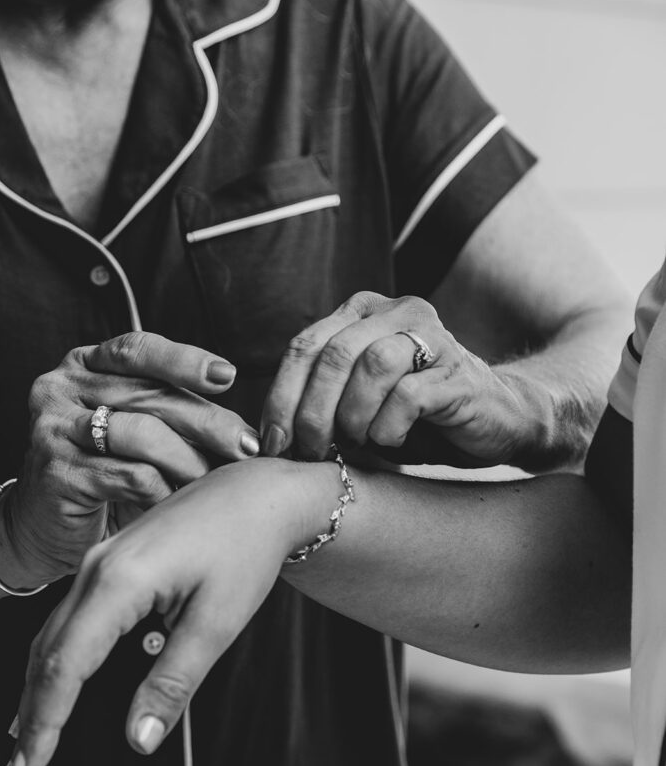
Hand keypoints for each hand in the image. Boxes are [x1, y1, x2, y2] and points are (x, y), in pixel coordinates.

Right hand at [0, 332, 258, 588]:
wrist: (44, 528)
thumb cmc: (103, 475)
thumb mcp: (135, 431)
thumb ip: (170, 413)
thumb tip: (243, 426)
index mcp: (84, 365)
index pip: (137, 349)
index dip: (184, 360)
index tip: (226, 375)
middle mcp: (62, 387)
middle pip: (149, 394)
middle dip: (206, 420)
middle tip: (246, 445)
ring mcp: (54, 428)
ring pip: (141, 433)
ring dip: (188, 460)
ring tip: (212, 480)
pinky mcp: (58, 472)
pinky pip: (129, 475)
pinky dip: (163, 489)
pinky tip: (176, 501)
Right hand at [0, 458, 337, 765]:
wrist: (257, 492)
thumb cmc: (245, 548)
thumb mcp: (217, 621)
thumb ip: (174, 682)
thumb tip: (139, 739)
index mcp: (119, 581)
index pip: (65, 666)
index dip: (45, 724)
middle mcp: (97, 568)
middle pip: (46, 653)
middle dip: (32, 718)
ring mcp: (99, 561)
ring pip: (51, 636)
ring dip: (37, 691)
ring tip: (29, 744)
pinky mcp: (110, 561)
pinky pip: (68, 618)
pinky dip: (54, 660)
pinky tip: (51, 686)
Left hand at [261, 292, 533, 464]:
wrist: (496, 420)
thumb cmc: (416, 417)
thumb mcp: (358, 403)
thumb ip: (319, 403)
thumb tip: (268, 440)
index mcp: (362, 313)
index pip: (304, 346)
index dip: (281, 398)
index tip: (272, 444)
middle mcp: (397, 313)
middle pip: (334, 354)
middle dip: (311, 412)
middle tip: (310, 452)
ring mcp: (432, 338)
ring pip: (372, 365)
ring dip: (353, 416)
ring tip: (357, 442)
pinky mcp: (457, 372)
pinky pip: (409, 395)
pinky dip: (389, 426)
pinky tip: (391, 441)